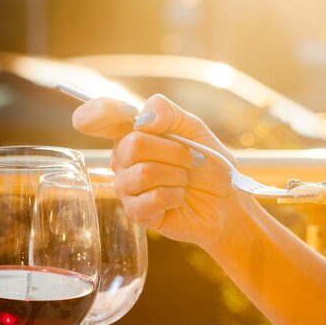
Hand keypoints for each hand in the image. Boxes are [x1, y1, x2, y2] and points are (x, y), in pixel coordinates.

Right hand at [73, 94, 238, 246]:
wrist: (225, 200)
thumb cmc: (207, 164)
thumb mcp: (194, 128)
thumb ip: (167, 112)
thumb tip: (140, 119)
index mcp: (131, 132)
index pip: (100, 115)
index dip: (100, 111)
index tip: (128, 113)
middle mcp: (122, 159)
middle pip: (134, 145)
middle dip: (174, 152)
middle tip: (190, 160)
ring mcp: (126, 187)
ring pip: (144, 173)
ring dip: (177, 176)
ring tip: (185, 181)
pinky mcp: (137, 213)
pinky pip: (152, 198)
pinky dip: (176, 195)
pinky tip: (179, 198)